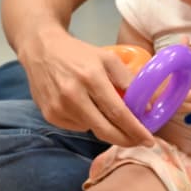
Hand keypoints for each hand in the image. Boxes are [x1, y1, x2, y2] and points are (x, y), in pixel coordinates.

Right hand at [19, 27, 153, 147]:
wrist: (41, 49)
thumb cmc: (78, 53)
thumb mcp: (107, 58)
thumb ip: (127, 80)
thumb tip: (147, 106)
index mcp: (91, 77)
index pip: (118, 112)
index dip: (135, 129)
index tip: (149, 139)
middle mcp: (73, 95)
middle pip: (105, 130)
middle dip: (125, 139)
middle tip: (138, 141)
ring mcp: (58, 107)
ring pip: (91, 129)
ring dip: (105, 126)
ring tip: (104, 111)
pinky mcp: (49, 115)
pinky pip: (76, 127)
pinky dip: (86, 122)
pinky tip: (84, 107)